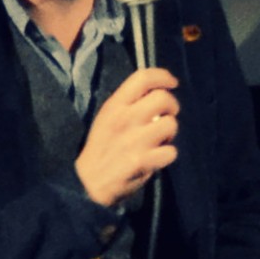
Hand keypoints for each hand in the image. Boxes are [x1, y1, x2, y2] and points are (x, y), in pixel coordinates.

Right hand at [75, 69, 181, 209]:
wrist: (87, 182)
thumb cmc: (102, 147)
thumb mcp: (107, 118)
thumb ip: (129, 104)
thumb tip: (157, 92)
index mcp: (114, 105)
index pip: (143, 78)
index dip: (163, 76)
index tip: (172, 83)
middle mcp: (124, 118)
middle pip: (163, 98)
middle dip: (172, 106)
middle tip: (166, 116)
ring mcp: (134, 140)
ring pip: (171, 124)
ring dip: (170, 133)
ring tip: (158, 140)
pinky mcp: (142, 161)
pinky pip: (171, 151)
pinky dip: (167, 155)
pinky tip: (156, 157)